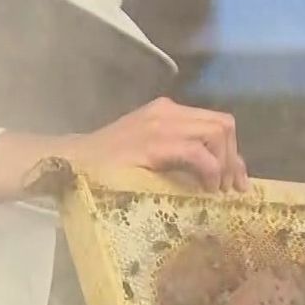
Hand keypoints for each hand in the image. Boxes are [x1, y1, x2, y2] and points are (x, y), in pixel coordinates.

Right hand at [0, 98, 249, 202]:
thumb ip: (178, 161)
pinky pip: (197, 150)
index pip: (216, 123)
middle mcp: (168, 112)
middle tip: (228, 192)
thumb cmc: (105, 169)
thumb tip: (214, 182)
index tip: (235, 185)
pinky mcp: (153, 141)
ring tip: (215, 192)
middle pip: (223, 124)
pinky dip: (210, 171)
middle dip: (233, 160)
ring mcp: (160, 124)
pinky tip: (203, 189)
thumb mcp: (148, 159)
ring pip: (217, 133)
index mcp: (168, 113)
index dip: (233, 155)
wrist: (69, 164)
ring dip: (224, 165)